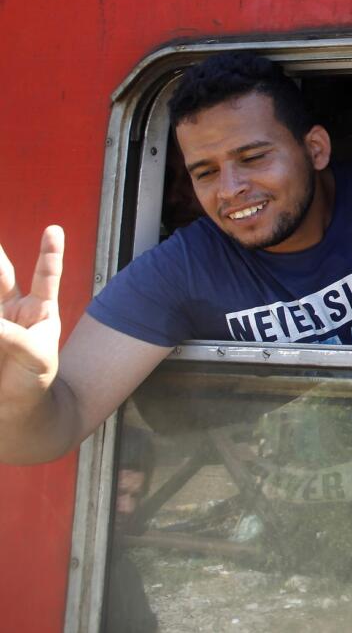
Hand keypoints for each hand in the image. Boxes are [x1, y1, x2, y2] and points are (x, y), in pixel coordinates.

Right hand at [0, 226, 63, 414]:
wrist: (14, 413)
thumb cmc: (34, 382)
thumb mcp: (35, 357)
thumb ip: (12, 338)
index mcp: (37, 310)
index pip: (45, 276)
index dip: (49, 254)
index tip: (54, 231)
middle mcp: (10, 309)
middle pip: (2, 275)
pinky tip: (7, 301)